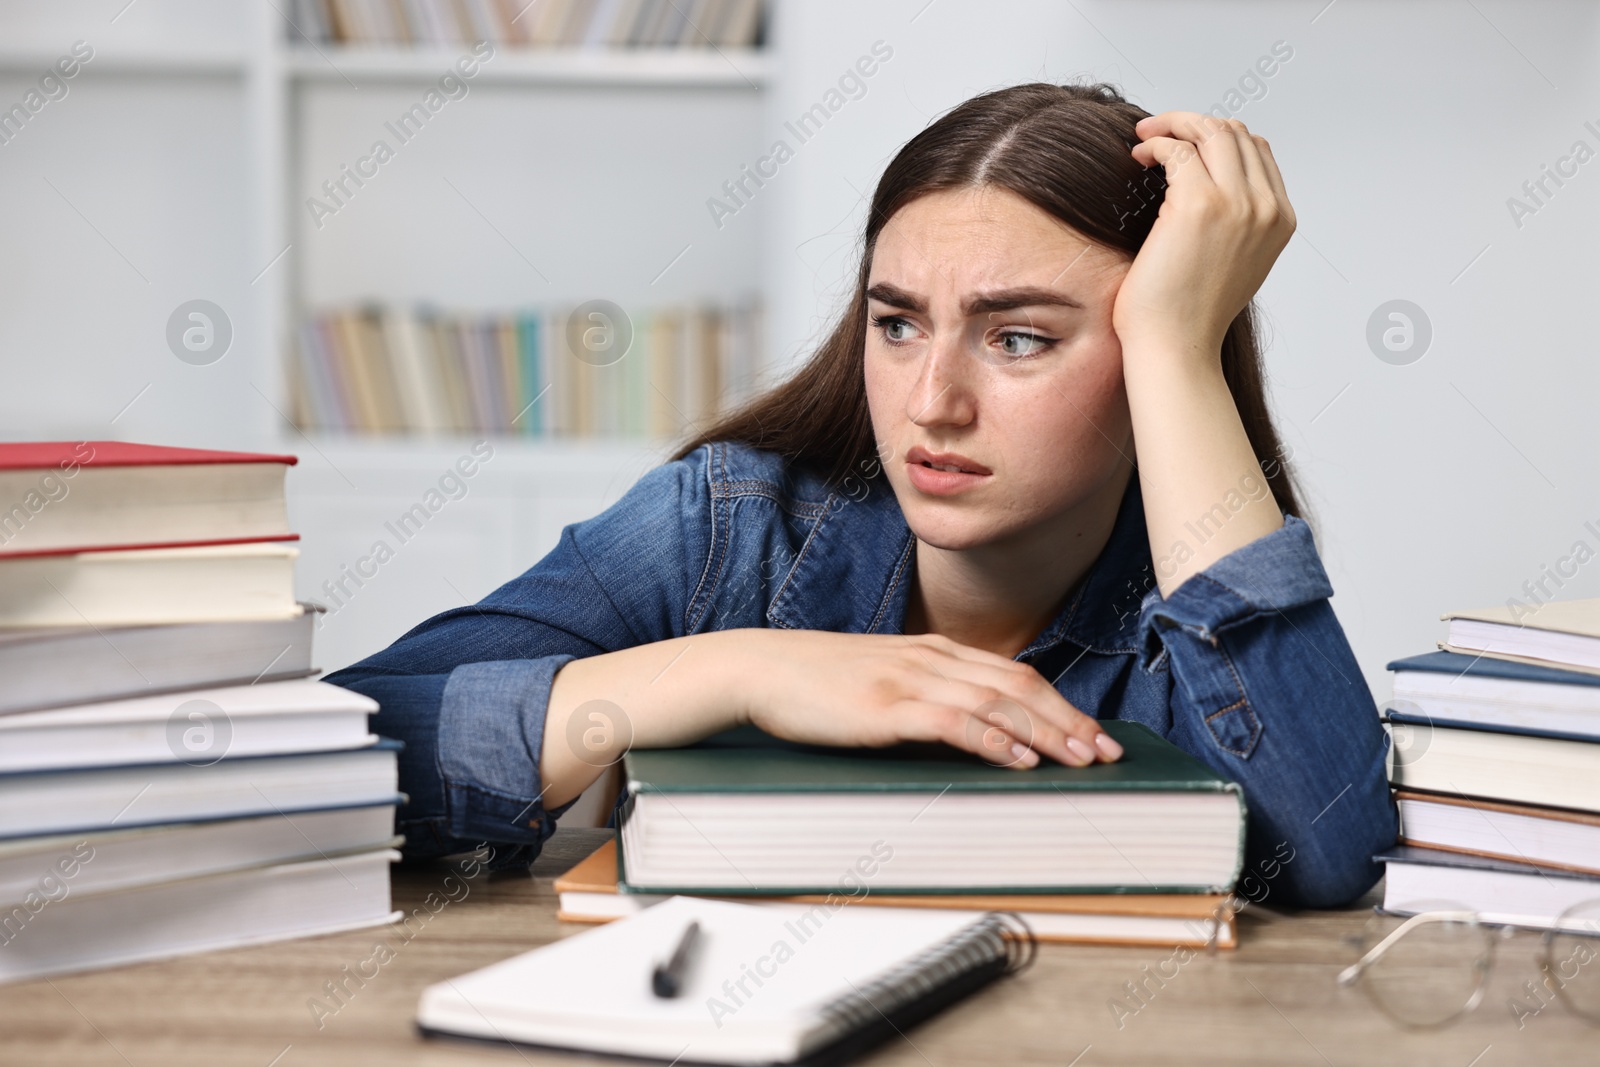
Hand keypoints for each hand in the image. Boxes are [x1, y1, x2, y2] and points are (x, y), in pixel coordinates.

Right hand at [739, 629, 1123, 767]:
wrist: (759, 667)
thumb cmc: (816, 682)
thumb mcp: (882, 682)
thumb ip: (926, 697)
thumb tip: (972, 734)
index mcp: (933, 651)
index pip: (1014, 675)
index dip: (1062, 704)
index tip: (1094, 734)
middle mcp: (930, 659)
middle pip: (1019, 687)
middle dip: (1070, 721)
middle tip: (1107, 753)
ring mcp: (908, 680)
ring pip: (996, 703)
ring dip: (1046, 733)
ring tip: (1080, 759)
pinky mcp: (885, 707)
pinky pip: (953, 721)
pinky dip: (993, 740)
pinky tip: (1018, 758)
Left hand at [1113, 111, 1295, 358]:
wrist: (1176, 346)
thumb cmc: (1190, 314)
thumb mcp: (1234, 263)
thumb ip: (1238, 224)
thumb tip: (1213, 187)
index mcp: (1279, 221)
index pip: (1259, 152)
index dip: (1219, 138)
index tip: (1186, 143)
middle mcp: (1266, 208)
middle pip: (1237, 134)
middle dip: (1195, 123)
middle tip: (1158, 131)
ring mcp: (1237, 203)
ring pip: (1211, 131)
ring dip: (1174, 125)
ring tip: (1146, 138)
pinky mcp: (1199, 203)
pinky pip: (1179, 149)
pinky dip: (1156, 144)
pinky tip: (1139, 156)